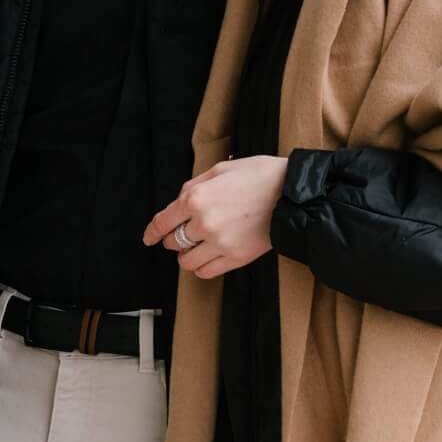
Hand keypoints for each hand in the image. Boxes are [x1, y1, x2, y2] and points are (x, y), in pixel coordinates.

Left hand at [142, 156, 287, 279]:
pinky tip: (206, 258)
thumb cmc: (260, 176)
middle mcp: (203, 223)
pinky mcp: (235, 258)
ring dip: (186, 256)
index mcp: (196, 198)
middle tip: (182, 236)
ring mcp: (219, 243)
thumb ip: (195, 185)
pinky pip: (206, 272)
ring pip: (187, 261)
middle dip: (173, 239)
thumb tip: (180, 202)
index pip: (163, 222)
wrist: (292, 194)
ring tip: (195, 249)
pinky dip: (201, 268)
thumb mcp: (221, 169)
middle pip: (174, 242)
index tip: (149, 237)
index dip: (152, 232)